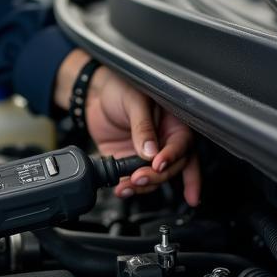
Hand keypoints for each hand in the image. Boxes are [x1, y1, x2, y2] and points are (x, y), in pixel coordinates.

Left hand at [54, 50, 200, 206]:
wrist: (94, 93)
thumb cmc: (121, 87)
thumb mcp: (135, 101)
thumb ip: (143, 126)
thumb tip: (150, 152)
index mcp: (174, 124)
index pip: (182, 146)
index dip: (172, 158)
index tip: (157, 164)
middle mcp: (165, 142)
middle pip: (173, 168)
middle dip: (158, 176)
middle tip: (140, 177)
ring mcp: (148, 154)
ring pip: (156, 178)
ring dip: (145, 186)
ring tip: (128, 187)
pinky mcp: (130, 161)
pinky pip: (135, 180)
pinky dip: (130, 187)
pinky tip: (123, 189)